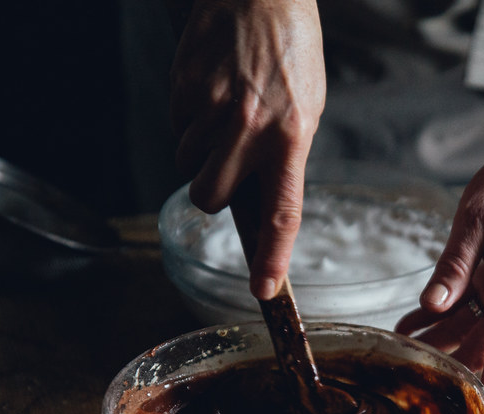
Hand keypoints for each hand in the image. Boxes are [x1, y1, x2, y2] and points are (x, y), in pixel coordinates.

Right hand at [169, 0, 325, 299]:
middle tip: (226, 167)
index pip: (282, 212)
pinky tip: (212, 92)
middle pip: (209, 198)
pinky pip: (177, 127)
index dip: (272, 258)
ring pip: (187, 164)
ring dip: (201, 151)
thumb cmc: (291, 53)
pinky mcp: (184, 89)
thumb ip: (284, 157)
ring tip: (226, 113)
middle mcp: (250, 128)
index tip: (265, 291)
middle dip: (212, 193)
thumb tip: (259, 203)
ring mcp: (212, 108)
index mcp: (291, 137)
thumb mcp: (306, 109)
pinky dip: (190, 120)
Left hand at [396, 113, 483, 410]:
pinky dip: (449, 313)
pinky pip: (478, 304)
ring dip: (441, 337)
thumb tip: (433, 306)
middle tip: (414, 383)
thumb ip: (455, 265)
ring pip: (476, 324)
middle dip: (451, 365)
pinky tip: (417, 320)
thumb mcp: (476, 216)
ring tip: (401, 345)